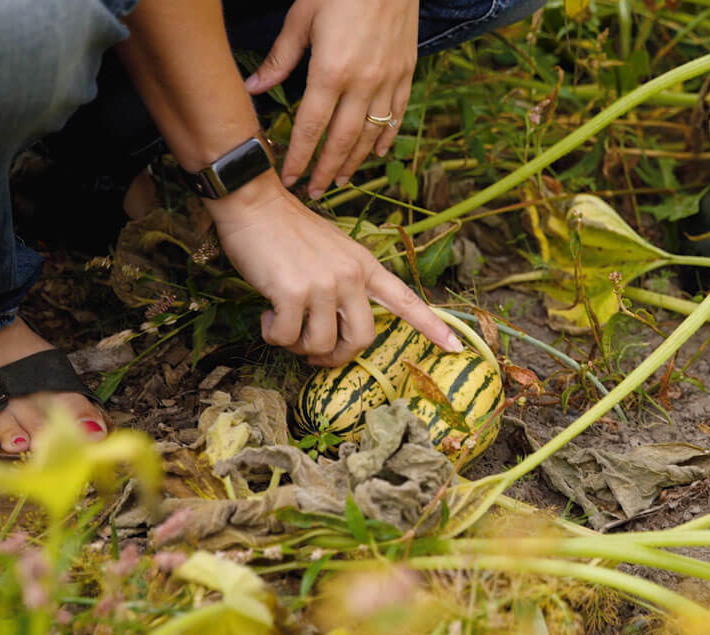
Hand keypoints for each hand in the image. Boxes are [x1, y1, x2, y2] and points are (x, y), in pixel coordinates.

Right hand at [208, 176, 460, 365]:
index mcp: (365, 266)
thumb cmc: (287, 230)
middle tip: (314, 354)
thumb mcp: (333, 250)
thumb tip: (338, 327)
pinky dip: (273, 335)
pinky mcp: (292, 293)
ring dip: (297, 346)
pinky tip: (266, 315)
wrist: (253, 202)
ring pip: (321, 345)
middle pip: (361, 339)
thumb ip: (345, 282)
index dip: (432, 326)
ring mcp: (323, 285)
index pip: (405, 300)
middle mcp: (351, 276)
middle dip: (336, 356)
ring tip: (283, 325)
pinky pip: (286, 338)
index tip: (456, 347)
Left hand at [245, 0, 418, 197]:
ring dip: (355, 161)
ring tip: (340, 180)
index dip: (298, 156)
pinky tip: (377, 153)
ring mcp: (388, 80)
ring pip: (371, 134)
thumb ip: (280, 58)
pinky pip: (396, 115)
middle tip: (313, 191)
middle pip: (342, 140)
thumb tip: (254, 89)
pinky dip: (386, 137)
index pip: (311, 127)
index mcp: (331, 71)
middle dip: (325, 169)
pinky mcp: (406, 73)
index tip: (288, 178)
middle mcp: (363, 83)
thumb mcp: (303, 17)